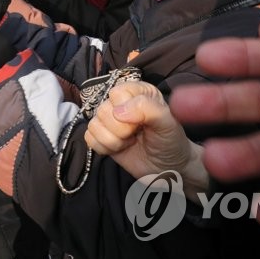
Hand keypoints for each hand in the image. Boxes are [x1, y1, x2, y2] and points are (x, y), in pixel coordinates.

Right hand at [86, 81, 207, 198]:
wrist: (168, 167)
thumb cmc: (170, 141)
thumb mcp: (168, 122)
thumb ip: (148, 109)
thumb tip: (119, 111)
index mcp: (137, 92)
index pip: (117, 93)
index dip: (127, 110)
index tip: (142, 123)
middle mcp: (120, 102)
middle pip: (103, 110)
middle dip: (121, 130)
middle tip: (137, 135)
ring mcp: (108, 120)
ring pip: (94, 125)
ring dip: (114, 141)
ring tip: (130, 142)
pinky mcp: (100, 136)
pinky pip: (89, 138)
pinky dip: (104, 148)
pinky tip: (119, 148)